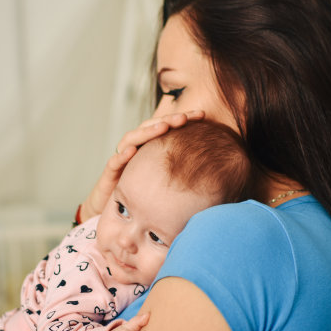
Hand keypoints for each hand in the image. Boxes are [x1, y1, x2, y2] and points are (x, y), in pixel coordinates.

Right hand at [80, 111, 204, 220]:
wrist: (116, 214)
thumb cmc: (146, 199)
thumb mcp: (170, 185)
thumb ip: (189, 175)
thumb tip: (220, 171)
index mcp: (152, 149)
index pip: (167, 128)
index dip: (183, 119)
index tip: (202, 115)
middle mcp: (137, 150)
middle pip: (150, 128)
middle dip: (168, 120)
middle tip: (184, 117)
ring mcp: (122, 160)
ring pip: (132, 139)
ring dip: (147, 132)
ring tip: (163, 127)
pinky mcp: (110, 174)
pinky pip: (115, 162)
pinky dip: (122, 155)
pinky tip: (132, 152)